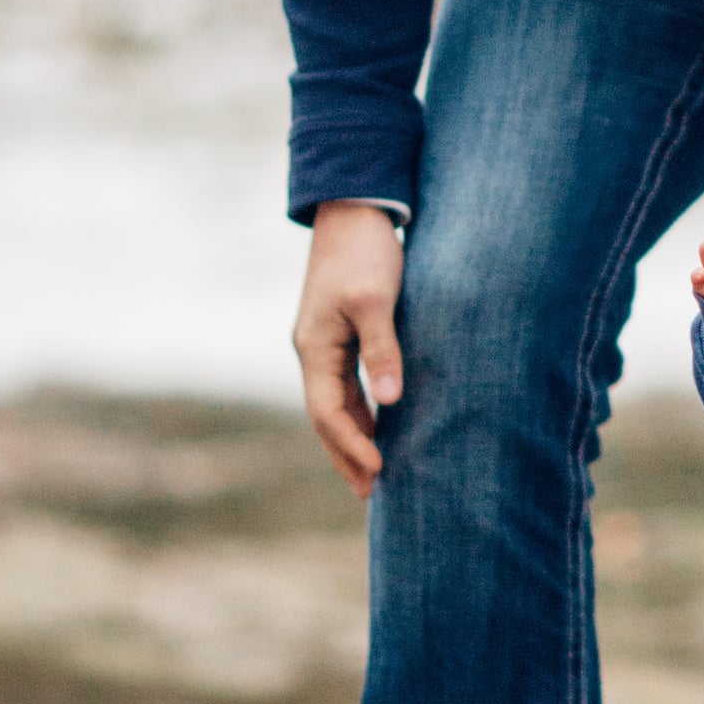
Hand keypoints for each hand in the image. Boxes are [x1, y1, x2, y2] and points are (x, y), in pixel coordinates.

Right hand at [294, 201, 405, 498]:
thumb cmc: (366, 252)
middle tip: (371, 493)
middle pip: (326, 416)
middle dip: (346, 454)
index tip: (380, 470)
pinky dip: (361, 411)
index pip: (327, 412)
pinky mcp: (340, 333)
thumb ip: (382, 350)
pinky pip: (346, 385)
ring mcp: (324, 343)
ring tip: (376, 472)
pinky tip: (382, 425)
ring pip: (335, 403)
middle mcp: (313, 350)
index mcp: (314, 347)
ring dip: (354, 437)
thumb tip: (390, 402)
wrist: (355, 210)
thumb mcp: (376, 300)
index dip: (351, 444)